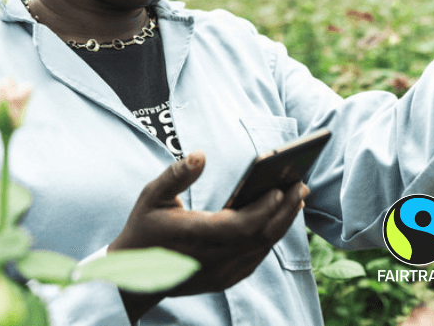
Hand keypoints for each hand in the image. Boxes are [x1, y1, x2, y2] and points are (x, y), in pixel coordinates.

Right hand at [110, 151, 307, 320]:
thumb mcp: (151, 195)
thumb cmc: (144, 229)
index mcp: (195, 236)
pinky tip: (279, 219)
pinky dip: (270, 238)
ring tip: (296, 198)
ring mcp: (220, 272)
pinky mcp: (224, 279)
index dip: (264, 209)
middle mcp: (211, 259)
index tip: (280, 188)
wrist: (133, 277)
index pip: (240, 226)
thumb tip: (200, 154)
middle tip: (301, 186)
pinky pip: (255, 258)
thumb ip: (176, 174)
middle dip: (284, 211)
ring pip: (261, 249)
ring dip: (282, 223)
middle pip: (259, 237)